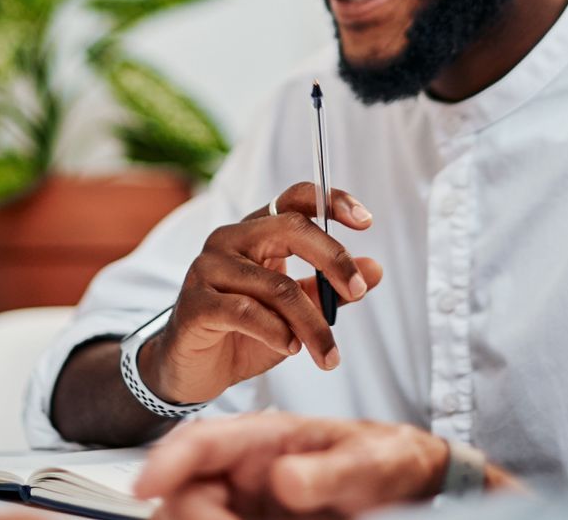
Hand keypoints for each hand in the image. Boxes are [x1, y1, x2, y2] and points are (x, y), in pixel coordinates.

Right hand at [136, 413, 452, 519]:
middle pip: (188, 490)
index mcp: (265, 437)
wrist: (408, 482)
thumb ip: (329, 471)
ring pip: (197, 512)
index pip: (202, 441)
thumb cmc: (385, 458)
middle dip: (189, 512)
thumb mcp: (369, 461)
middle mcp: (246, 470)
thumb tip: (283, 479)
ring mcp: (247, 502)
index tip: (146, 486)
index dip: (166, 460)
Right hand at [144, 183, 381, 405]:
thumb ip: (328, 289)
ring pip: (277, 285)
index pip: (294, 199)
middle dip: (333, 259)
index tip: (366, 221)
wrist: (192, 369)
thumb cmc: (243, 333)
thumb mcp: (294, 311)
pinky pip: (247, 312)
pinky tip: (291, 348)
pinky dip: (277, 332)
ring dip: (313, 324)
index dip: (331, 201)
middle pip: (290, 228)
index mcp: (255, 232)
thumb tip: (375, 269)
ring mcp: (208, 268)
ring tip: (329, 355)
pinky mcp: (196, 303)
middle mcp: (229, 239)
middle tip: (358, 292)